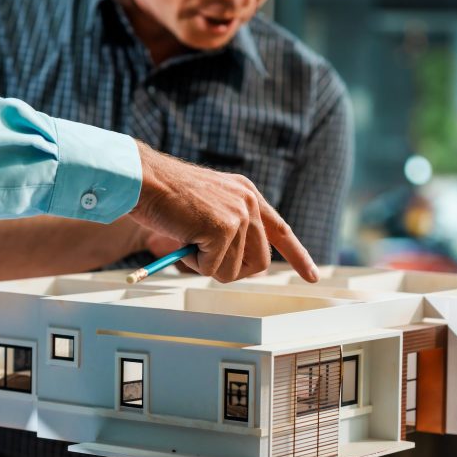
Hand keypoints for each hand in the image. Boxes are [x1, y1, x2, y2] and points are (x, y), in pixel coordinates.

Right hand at [129, 141, 318, 282]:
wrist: (144, 180)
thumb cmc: (165, 196)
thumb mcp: (207, 207)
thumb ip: (228, 228)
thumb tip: (239, 265)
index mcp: (247, 194)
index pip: (280, 230)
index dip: (298, 256)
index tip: (312, 276)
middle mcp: (249, 202)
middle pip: (259, 263)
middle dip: (231, 270)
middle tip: (202, 258)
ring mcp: (238, 214)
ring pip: (234, 270)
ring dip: (206, 265)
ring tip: (188, 240)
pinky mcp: (224, 228)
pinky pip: (213, 268)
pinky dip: (194, 263)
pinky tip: (183, 239)